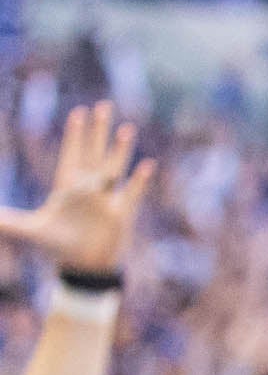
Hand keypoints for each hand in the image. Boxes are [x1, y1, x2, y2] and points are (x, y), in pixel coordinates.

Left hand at [0, 103, 155, 275]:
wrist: (84, 267)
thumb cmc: (57, 249)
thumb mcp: (29, 231)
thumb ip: (7, 221)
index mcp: (67, 189)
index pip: (71, 155)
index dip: (74, 135)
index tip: (78, 113)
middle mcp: (88, 190)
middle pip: (94, 154)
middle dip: (98, 131)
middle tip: (103, 106)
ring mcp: (106, 201)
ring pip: (114, 168)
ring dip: (120, 149)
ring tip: (127, 129)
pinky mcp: (121, 215)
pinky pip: (132, 193)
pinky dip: (139, 180)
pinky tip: (147, 165)